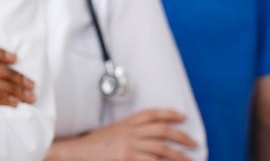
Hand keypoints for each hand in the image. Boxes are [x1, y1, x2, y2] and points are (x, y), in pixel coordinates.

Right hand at [47, 108, 196, 160]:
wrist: (77, 153)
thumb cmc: (93, 147)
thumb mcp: (112, 134)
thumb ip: (129, 134)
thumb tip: (151, 141)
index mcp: (125, 124)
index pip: (150, 114)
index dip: (168, 113)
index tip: (181, 116)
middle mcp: (129, 133)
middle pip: (161, 130)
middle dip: (180, 136)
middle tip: (193, 143)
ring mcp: (129, 146)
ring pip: (162, 149)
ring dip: (179, 156)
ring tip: (190, 160)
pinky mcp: (128, 159)